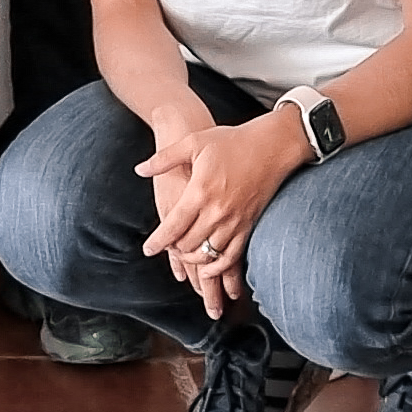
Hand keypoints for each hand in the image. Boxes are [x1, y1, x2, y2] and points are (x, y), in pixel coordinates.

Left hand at [138, 109, 305, 318]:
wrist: (271, 146)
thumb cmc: (231, 141)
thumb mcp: (193, 143)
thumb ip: (164, 159)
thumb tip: (139, 169)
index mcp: (199, 192)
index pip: (173, 227)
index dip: (158, 242)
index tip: (148, 250)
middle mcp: (217, 212)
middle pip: (188, 244)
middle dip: (173, 249)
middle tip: (166, 245)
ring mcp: (235, 222)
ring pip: (208, 255)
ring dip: (192, 259)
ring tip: (183, 253)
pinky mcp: (249, 226)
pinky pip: (231, 257)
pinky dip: (217, 268)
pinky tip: (207, 269)